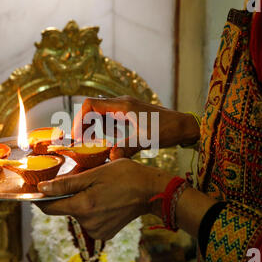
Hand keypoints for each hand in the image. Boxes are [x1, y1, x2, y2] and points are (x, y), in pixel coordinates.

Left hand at [36, 158, 174, 239]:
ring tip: (97, 188)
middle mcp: (88, 223)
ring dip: (81, 202)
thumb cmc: (125, 176)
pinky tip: (104, 199)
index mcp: (83, 207)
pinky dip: (91, 210)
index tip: (38, 190)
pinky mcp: (105, 233)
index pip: (49, 208)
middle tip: (82, 179)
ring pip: (77, 214)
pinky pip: (89, 220)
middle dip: (67, 195)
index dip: (40, 199)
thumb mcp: (94, 173)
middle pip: (65, 209)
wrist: (151, 191)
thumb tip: (42, 189)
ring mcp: (97, 230)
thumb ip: (66, 183)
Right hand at [72, 96, 199, 159]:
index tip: (76, 136)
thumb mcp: (145, 140)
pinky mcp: (131, 114)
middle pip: (93, 109)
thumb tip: (110, 158)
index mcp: (122, 106)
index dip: (79, 119)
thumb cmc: (166, 130)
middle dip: (85, 125)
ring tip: (94, 145)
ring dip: (95, 128)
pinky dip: (106, 130)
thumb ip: (126, 148)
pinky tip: (111, 142)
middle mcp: (122, 103)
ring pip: (101, 115)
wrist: (184, 126)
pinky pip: (111, 119)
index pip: (91, 104)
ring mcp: (126, 108)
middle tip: (81, 143)